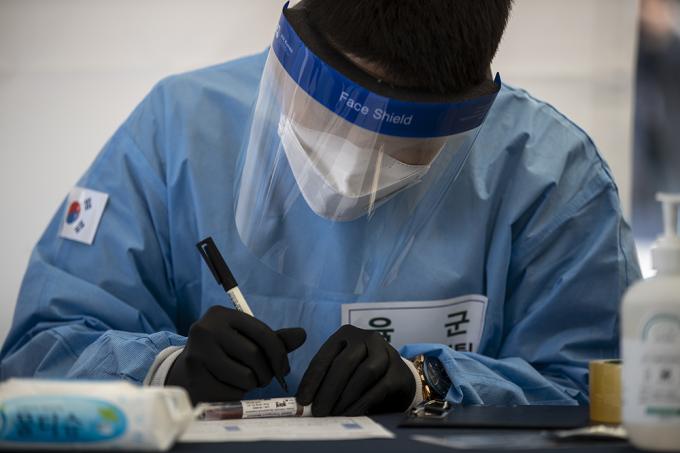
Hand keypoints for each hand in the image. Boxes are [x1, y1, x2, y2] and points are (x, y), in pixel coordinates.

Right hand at [166, 306, 305, 403]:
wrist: (190, 370)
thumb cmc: (226, 351)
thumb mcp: (247, 339)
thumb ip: (274, 339)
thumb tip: (302, 335)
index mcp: (221, 314)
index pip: (262, 332)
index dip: (279, 354)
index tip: (284, 369)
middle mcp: (205, 329)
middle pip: (254, 355)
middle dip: (267, 372)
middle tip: (265, 379)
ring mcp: (196, 354)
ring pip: (245, 376)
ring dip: (253, 383)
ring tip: (246, 380)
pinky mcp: (194, 379)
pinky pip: (231, 392)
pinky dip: (238, 393)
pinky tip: (229, 386)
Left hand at [297, 325, 414, 415]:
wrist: (397, 377)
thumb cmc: (360, 374)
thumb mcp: (341, 369)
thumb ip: (325, 380)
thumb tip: (304, 402)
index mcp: (345, 334)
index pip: (324, 357)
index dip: (312, 380)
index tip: (302, 401)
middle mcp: (367, 338)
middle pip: (344, 363)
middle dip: (328, 390)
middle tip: (318, 412)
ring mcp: (386, 352)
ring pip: (364, 373)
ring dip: (346, 397)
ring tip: (333, 415)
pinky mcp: (399, 371)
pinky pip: (379, 388)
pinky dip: (362, 403)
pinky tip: (350, 414)